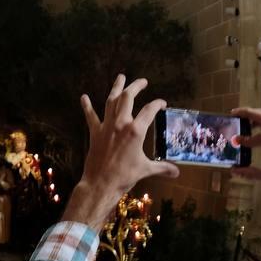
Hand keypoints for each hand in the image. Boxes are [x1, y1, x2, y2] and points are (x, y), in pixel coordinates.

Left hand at [63, 75, 178, 228]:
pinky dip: (87, 106)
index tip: (162, 103)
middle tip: (142, 81)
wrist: (100, 183)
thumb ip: (162, 168)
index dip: (157, 104)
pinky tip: (83, 97)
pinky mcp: (95, 133)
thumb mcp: (145, 170)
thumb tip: (176, 173)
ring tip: (121, 77)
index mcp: (136, 131)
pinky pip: (91, 116)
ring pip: (111, 101)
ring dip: (116, 88)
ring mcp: (106, 126)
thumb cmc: (124, 177)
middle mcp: (120, 124)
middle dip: (136, 86)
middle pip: (128, 98)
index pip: (149, 110)